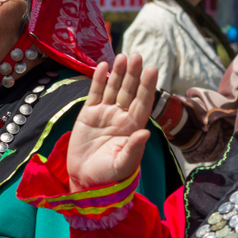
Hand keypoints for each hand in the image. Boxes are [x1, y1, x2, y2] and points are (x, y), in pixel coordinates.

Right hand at [67, 53, 157, 191]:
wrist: (85, 181)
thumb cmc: (109, 176)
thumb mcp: (123, 164)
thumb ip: (134, 149)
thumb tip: (145, 133)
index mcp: (133, 128)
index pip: (143, 102)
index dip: (147, 86)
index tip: (152, 69)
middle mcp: (121, 117)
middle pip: (129, 91)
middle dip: (133, 74)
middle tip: (137, 56)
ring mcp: (105, 114)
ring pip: (114, 88)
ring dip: (118, 73)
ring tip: (123, 56)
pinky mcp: (89, 114)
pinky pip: (95, 93)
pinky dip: (98, 79)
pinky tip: (103, 66)